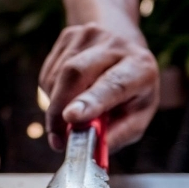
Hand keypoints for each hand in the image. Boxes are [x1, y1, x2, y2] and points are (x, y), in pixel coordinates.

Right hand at [39, 22, 159, 152]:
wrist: (125, 47)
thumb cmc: (132, 91)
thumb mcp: (136, 117)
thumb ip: (117, 135)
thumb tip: (93, 151)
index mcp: (140, 68)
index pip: (113, 84)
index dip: (91, 102)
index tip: (71, 117)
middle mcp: (116, 46)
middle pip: (75, 73)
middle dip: (58, 109)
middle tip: (57, 138)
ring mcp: (89, 35)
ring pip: (56, 77)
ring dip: (55, 106)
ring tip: (70, 116)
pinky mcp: (69, 36)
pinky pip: (49, 74)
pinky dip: (52, 95)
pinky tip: (67, 96)